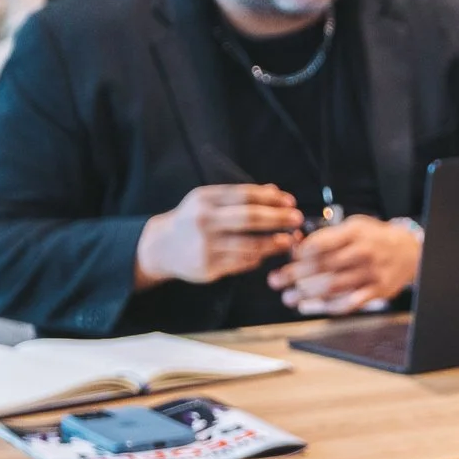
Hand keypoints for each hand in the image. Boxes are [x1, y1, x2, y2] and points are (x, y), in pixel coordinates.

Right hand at [134, 184, 300, 290]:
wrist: (161, 247)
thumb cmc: (193, 220)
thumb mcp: (209, 202)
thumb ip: (240, 197)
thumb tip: (275, 191)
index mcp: (205, 200)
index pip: (245, 195)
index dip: (271, 198)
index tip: (290, 201)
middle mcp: (204, 221)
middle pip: (250, 218)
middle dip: (278, 218)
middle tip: (297, 219)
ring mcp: (205, 245)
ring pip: (249, 244)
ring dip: (274, 243)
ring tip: (289, 240)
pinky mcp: (208, 267)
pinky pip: (242, 262)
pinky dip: (257, 257)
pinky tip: (266, 254)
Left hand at [266, 215, 421, 314]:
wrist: (410, 251)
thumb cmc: (375, 238)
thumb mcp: (354, 226)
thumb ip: (327, 235)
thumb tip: (295, 246)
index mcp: (355, 233)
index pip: (321, 243)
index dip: (299, 253)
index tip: (286, 258)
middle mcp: (364, 252)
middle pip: (323, 266)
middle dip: (294, 275)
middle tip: (275, 280)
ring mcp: (371, 273)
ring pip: (332, 286)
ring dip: (305, 294)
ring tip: (288, 298)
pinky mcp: (377, 291)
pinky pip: (348, 303)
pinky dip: (326, 307)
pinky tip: (310, 306)